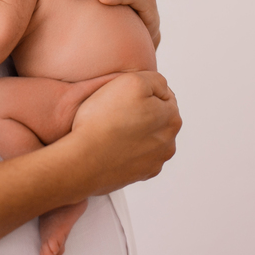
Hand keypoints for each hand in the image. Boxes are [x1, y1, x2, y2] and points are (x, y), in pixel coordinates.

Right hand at [65, 71, 179, 195]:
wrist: (83, 160)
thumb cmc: (104, 120)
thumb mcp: (133, 80)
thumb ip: (155, 80)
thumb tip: (162, 88)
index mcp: (172, 119)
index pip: (164, 95)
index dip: (141, 90)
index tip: (122, 95)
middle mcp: (168, 144)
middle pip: (156, 118)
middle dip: (140, 112)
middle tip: (114, 110)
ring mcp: (154, 162)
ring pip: (146, 138)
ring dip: (134, 132)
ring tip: (111, 129)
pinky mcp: (139, 175)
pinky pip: (135, 156)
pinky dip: (126, 150)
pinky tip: (111, 146)